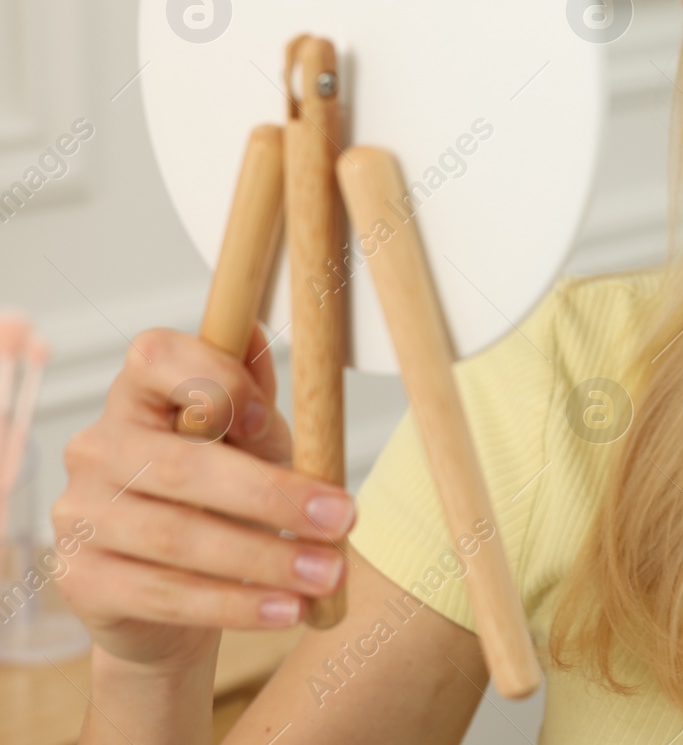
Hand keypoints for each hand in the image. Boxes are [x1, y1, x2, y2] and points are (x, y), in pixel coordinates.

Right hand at [51, 324, 355, 674]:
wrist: (173, 594)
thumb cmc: (221, 496)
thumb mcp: (251, 442)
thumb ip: (256, 401)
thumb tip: (258, 331)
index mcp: (138, 393)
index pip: (156, 357)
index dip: (216, 382)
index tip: (273, 419)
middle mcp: (98, 445)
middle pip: (183, 464)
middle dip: (273, 495)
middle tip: (342, 519)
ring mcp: (80, 512)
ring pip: (179, 536)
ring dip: (265, 559)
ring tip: (326, 574)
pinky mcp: (82, 577)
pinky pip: (165, 593)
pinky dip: (234, 604)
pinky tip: (284, 610)